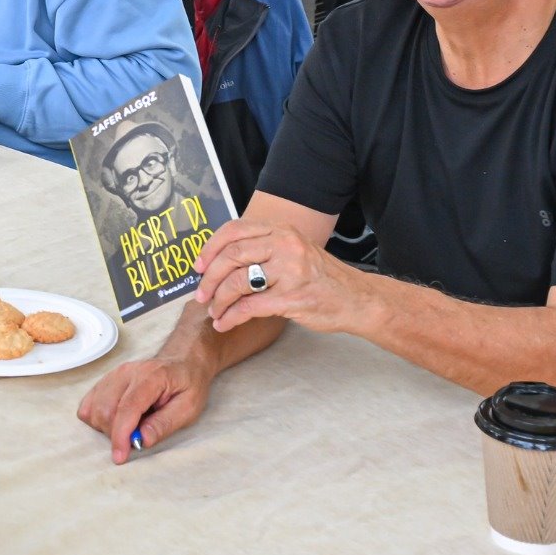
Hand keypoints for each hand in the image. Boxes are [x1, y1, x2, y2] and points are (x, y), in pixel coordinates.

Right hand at [78, 351, 220, 460]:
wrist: (183, 362)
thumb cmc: (188, 385)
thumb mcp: (188, 408)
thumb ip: (165, 424)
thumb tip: (141, 440)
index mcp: (151, 377)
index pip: (127, 408)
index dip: (120, 435)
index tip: (120, 457)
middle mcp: (127, 372)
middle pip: (105, 410)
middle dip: (115, 434)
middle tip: (135, 439)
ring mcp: (113, 375)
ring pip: (93, 409)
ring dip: (106, 428)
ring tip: (129, 428)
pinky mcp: (106, 380)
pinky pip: (88, 404)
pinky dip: (96, 418)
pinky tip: (115, 420)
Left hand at [192, 217, 374, 334]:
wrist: (357, 299)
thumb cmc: (321, 278)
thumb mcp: (295, 250)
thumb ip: (264, 248)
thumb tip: (221, 259)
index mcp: (282, 231)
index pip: (234, 230)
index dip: (210, 248)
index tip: (198, 266)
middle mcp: (285, 246)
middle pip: (231, 256)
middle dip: (209, 278)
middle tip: (201, 295)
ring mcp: (290, 272)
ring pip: (237, 283)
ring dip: (218, 301)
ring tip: (214, 312)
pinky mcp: (292, 299)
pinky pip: (249, 308)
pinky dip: (231, 317)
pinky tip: (225, 324)